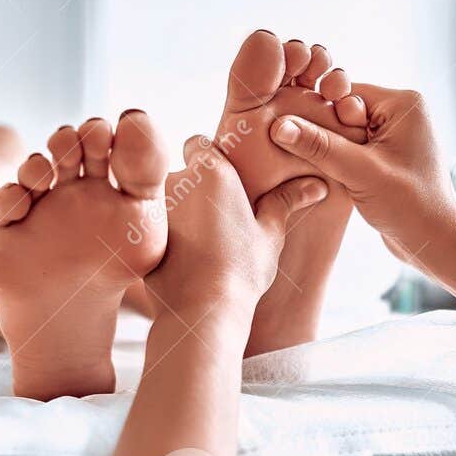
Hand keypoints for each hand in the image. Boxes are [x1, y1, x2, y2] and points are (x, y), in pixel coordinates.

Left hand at [144, 137, 328, 323]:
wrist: (201, 311)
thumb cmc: (241, 271)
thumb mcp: (270, 234)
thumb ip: (285, 202)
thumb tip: (318, 185)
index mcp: (212, 171)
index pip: (200, 144)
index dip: (210, 162)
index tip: (221, 186)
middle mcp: (177, 179)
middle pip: (179, 172)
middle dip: (191, 188)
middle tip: (212, 220)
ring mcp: (153, 205)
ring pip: (160, 197)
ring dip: (173, 211)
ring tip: (195, 244)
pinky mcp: (137, 231)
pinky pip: (149, 224)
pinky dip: (159, 234)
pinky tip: (178, 258)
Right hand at [267, 84, 455, 258]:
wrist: (435, 242)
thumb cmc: (411, 206)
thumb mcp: (361, 172)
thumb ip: (320, 146)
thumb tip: (279, 125)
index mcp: (402, 103)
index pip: (345, 94)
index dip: (320, 114)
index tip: (299, 135)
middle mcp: (400, 113)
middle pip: (342, 112)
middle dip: (324, 134)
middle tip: (305, 155)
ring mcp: (393, 135)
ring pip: (344, 133)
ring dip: (329, 151)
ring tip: (318, 170)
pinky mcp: (385, 157)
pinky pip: (352, 150)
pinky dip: (338, 163)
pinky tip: (329, 179)